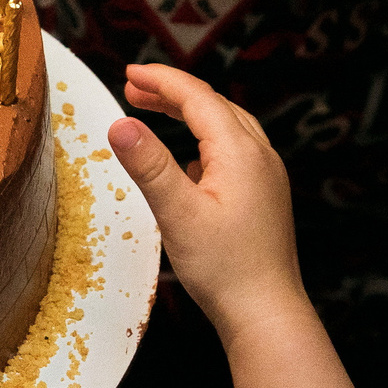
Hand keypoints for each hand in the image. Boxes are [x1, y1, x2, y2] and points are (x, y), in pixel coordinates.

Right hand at [113, 64, 311, 335]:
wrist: (266, 314)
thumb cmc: (226, 269)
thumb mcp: (177, 214)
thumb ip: (149, 165)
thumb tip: (121, 124)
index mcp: (240, 152)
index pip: (196, 97)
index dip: (160, 80)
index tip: (129, 73)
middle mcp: (260, 156)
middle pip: (213, 106)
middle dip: (172, 92)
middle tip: (134, 89)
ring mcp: (267, 176)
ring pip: (227, 126)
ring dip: (190, 113)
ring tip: (155, 112)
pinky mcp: (265, 196)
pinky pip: (235, 150)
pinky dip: (206, 139)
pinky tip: (187, 161)